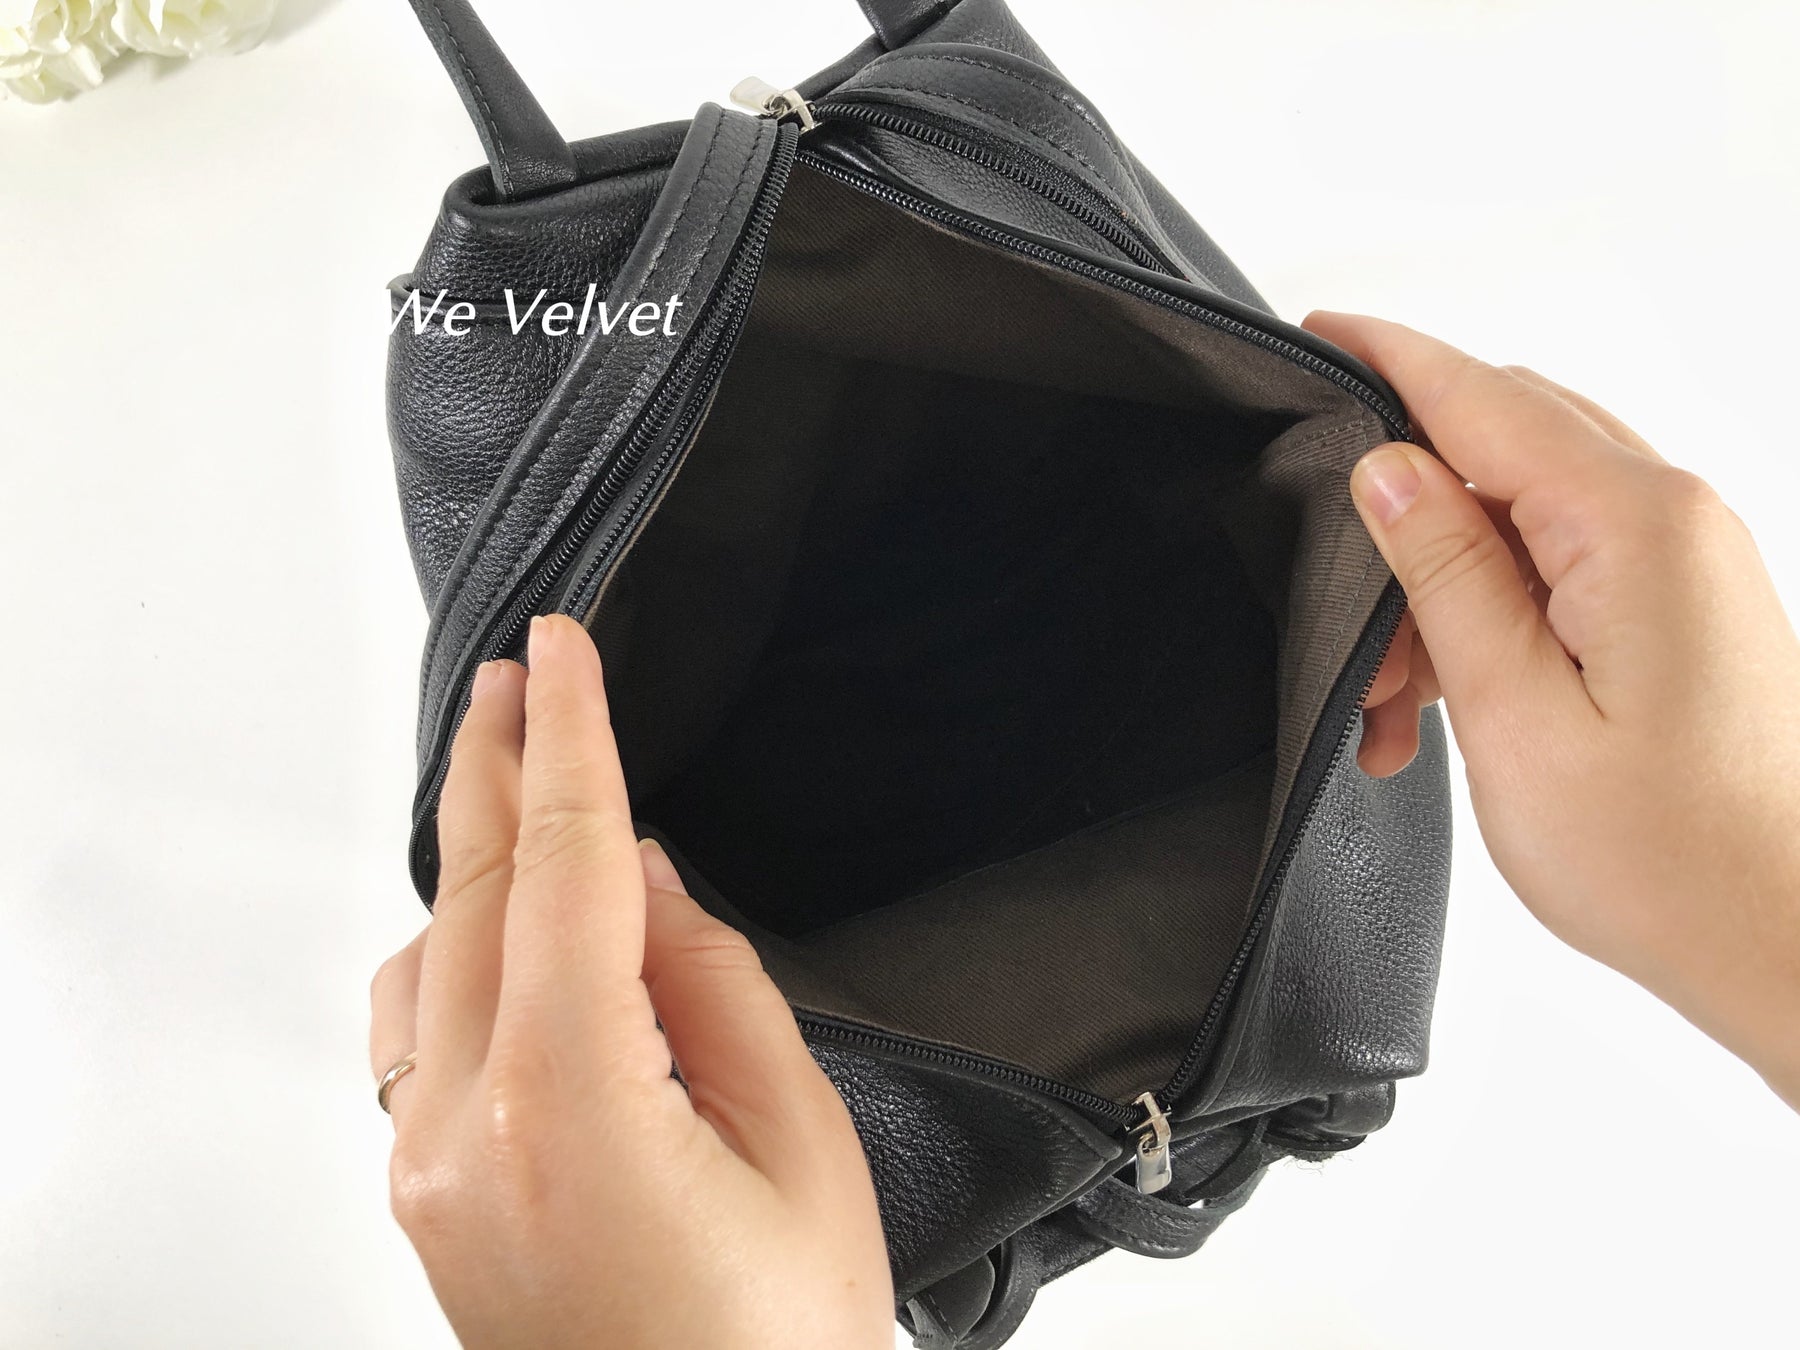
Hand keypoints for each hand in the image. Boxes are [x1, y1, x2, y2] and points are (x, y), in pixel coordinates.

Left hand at [368, 615, 892, 1349]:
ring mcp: (425, 1174)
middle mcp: (463, 1137)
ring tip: (518, 776)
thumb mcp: (799, 1139)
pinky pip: (411, 1032)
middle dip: (497, 767)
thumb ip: (710, 981)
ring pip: (426, 956)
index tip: (563, 650)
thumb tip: (635, 874)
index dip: (567, 741)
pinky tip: (491, 921)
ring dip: (473, 855)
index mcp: (570, 1109)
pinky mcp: (423, 1197)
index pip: (559, 868)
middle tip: (520, 673)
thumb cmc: (775, 1343)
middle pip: (471, 895)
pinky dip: (451, 947)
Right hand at [1310, 311, 1799, 1109]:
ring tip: (1398, 700)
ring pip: (1523, 509)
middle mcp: (1674, 519)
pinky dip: (1491, 610)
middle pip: (1503, 440)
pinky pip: (1562, 562)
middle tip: (1336, 590)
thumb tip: (1387, 468)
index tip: (1317, 329)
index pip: (1483, 397)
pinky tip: (1451, 695)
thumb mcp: (1515, 714)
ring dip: (1441, 580)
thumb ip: (1447, 575)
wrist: (1789, 942)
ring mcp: (1685, 559)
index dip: (1389, 359)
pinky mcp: (1681, 605)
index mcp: (1636, 526)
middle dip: (1402, 503)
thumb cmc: (1671, 859)